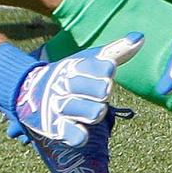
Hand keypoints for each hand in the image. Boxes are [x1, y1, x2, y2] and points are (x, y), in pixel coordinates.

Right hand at [16, 34, 142, 144]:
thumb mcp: (92, 59)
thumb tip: (141, 37)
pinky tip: (82, 129)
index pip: (105, 67)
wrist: (31, 92)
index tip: (107, 70)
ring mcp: (60, 107)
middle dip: (104, 91)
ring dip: (97, 111)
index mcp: (77, 66)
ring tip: (95, 110)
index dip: (108, 70)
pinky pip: (74, 135)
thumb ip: (117, 50)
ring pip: (93, 113)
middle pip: (102, 91)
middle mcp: (67, 85)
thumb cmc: (73, 74)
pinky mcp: (54, 128)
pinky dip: (80, 134)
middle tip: (101, 92)